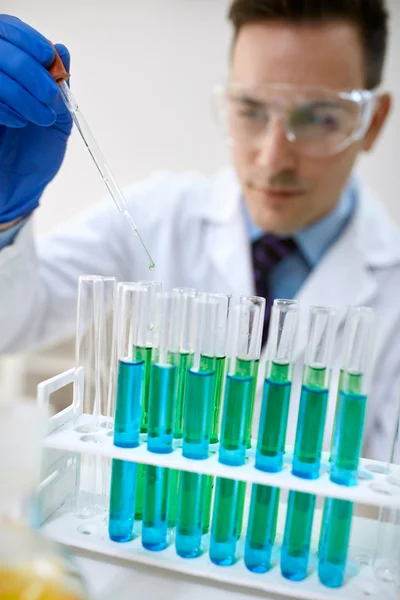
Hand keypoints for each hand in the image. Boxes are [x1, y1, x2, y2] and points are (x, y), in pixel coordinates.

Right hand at [0, 15, 72, 223]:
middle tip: (49, 95)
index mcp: (9, 72)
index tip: (48, 57)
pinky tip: (18, 123)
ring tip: (40, 117)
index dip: (27, 40)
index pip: (8, 32)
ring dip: (21, 92)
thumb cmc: (35, 155)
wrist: (19, 191)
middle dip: (28, 68)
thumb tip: (61, 51)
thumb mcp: (57, 119)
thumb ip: (59, 88)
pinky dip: (4, 107)